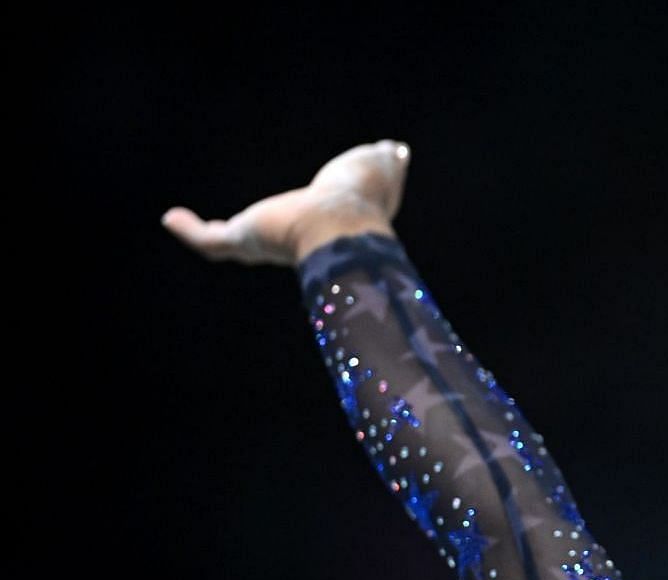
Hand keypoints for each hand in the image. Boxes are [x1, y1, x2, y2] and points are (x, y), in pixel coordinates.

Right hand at [163, 139, 409, 266]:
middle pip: (260, 237)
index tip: (275, 213)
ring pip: (226, 241)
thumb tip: (397, 150)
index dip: (286, 218)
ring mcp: (263, 242)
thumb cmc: (358, 198)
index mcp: (313, 225)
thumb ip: (385, 162)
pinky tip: (170, 218)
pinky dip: (188, 231)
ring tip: (176, 221)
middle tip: (216, 226)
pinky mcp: (243, 240)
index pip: (294, 225)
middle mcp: (286, 238)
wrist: (340, 228)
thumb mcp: (374, 170)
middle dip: (241, 232)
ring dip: (199, 232)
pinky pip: (208, 241)